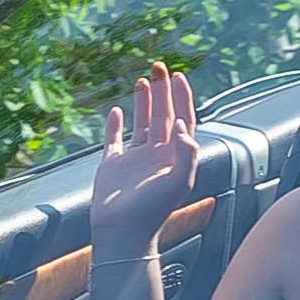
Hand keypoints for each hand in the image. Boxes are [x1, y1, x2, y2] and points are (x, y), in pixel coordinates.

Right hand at [90, 66, 199, 267]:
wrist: (122, 231)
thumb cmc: (152, 212)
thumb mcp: (178, 182)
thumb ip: (186, 152)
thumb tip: (181, 125)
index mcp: (174, 158)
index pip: (183, 121)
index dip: (183, 99)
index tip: (178, 78)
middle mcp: (157, 156)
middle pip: (162, 116)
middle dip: (162, 92)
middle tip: (158, 68)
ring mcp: (135, 160)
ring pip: (142, 123)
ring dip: (143, 102)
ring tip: (142, 80)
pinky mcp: (112, 165)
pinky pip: (115, 139)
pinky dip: (115, 124)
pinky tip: (117, 110)